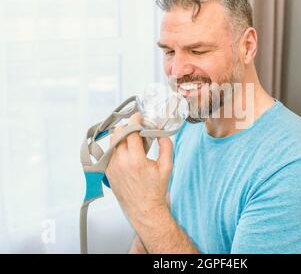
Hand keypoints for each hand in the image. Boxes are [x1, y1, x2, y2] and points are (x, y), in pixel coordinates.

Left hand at [105, 113, 172, 227]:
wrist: (144, 209)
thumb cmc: (156, 189)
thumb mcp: (167, 167)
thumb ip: (166, 146)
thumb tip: (160, 132)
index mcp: (136, 160)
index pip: (131, 131)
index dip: (135, 121)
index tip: (138, 116)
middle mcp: (121, 163)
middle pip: (119, 133)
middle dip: (128, 127)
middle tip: (136, 127)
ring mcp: (112, 167)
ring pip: (112, 142)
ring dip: (121, 136)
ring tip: (132, 139)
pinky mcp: (107, 172)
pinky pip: (109, 153)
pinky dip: (117, 147)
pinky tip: (127, 150)